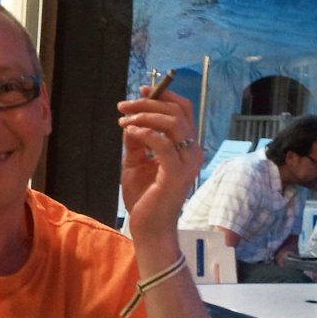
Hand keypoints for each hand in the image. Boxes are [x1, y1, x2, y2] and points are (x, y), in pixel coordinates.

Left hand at [117, 86, 202, 239]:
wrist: (148, 227)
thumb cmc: (145, 198)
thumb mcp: (135, 163)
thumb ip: (136, 142)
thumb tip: (130, 122)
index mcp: (186, 147)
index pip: (183, 111)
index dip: (164, 96)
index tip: (141, 90)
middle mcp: (192, 152)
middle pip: (177, 112)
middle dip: (149, 103)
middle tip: (124, 106)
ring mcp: (187, 163)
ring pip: (173, 123)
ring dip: (146, 115)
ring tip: (124, 120)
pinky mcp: (177, 174)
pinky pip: (163, 143)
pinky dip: (146, 133)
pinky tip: (130, 132)